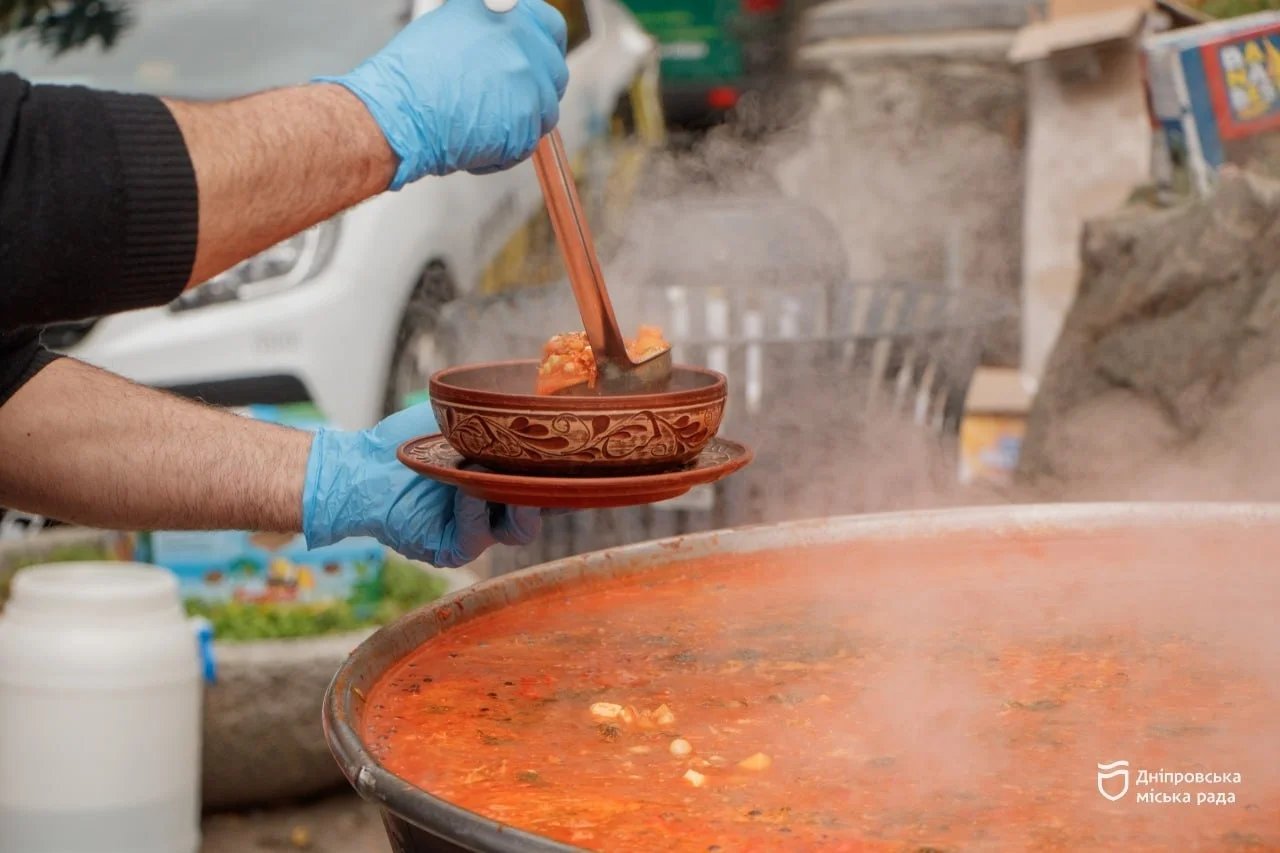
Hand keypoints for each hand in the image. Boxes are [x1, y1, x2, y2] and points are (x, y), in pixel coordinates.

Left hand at [302, 403, 541, 567]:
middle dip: (549, 490)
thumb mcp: (457, 419)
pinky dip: (474, 511)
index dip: (562, 474)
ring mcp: (476, 530)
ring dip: (516, 502)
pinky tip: (465, 488)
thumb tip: (532, 394)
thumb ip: (494, 415)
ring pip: (519, 531)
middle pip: (541, 509)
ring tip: (500, 475)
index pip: (542, 481)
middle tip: (550, 469)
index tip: (580, 458)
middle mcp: (495, 506)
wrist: (362, 467)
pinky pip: (477, 537)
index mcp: (500, 478)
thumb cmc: (405, 441)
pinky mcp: (452, 549)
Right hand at [315, 0, 568, 188]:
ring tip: (480, 121)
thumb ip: (491, 26)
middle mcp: (527, 48)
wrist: (399, 110)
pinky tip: (473, 141)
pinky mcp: (524, 130)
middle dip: (535, 89)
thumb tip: (505, 31)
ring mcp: (531, 90)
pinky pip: (525, 143)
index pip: (550, 28)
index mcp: (513, 17)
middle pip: (554, 74)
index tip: (534, 61)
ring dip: (519, 120)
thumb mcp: (454, 22)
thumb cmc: (414, 70)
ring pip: (544, 113)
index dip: (543, 47)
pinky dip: (504, 148)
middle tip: (504, 100)